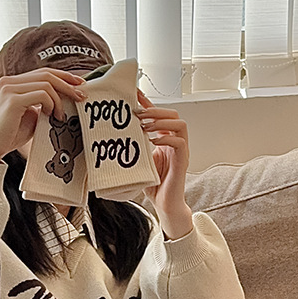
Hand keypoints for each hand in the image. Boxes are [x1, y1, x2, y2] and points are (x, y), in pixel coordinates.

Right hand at [0, 69, 86, 162]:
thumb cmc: (12, 134)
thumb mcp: (32, 115)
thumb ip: (43, 105)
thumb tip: (64, 101)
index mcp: (14, 83)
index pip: (42, 73)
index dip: (63, 76)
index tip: (79, 84)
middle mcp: (10, 81)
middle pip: (46, 74)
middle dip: (68, 84)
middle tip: (82, 96)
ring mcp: (10, 88)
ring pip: (46, 84)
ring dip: (59, 100)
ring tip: (60, 116)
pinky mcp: (13, 100)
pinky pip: (41, 95)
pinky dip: (51, 104)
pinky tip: (51, 116)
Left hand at [136, 90, 192, 238]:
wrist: (165, 205)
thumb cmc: (153, 185)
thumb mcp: (139, 160)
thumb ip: (135, 146)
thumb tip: (114, 134)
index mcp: (164, 139)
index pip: (158, 114)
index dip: (147, 102)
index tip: (133, 93)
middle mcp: (174, 142)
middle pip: (173, 114)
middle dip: (154, 110)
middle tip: (138, 115)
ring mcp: (180, 151)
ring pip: (180, 124)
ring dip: (161, 122)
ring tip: (145, 127)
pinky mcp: (182, 161)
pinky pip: (179, 142)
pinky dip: (166, 138)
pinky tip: (153, 142)